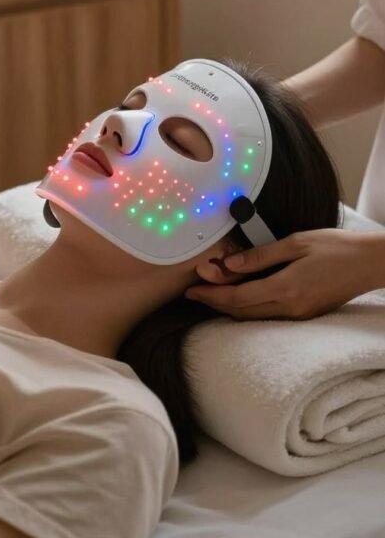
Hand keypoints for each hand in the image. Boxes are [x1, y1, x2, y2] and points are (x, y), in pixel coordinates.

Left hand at [185, 229, 384, 319]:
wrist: (369, 264)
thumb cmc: (336, 247)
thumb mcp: (296, 242)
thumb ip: (261, 255)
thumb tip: (229, 264)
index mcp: (286, 288)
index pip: (238, 297)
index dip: (212, 295)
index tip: (191, 290)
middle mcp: (291, 307)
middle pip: (242, 311)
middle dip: (215, 303)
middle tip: (194, 293)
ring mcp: (299, 314)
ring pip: (254, 317)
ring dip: (229, 307)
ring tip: (210, 295)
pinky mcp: (305, 314)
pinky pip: (268, 316)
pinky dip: (248, 309)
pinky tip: (238, 298)